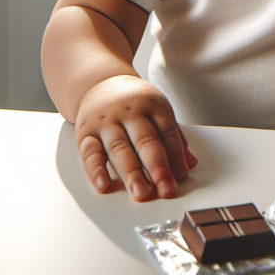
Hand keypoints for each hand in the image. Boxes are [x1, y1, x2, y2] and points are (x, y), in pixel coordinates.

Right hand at [75, 75, 197, 200]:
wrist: (100, 83)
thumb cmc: (134, 102)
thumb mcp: (157, 110)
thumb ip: (173, 136)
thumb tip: (189, 163)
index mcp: (152, 104)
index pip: (167, 132)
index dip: (176, 156)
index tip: (181, 177)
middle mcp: (129, 112)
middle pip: (145, 140)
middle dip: (157, 166)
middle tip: (165, 189)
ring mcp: (106, 122)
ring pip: (119, 148)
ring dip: (131, 173)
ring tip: (141, 192)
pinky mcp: (85, 133)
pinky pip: (90, 152)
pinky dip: (96, 170)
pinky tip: (103, 185)